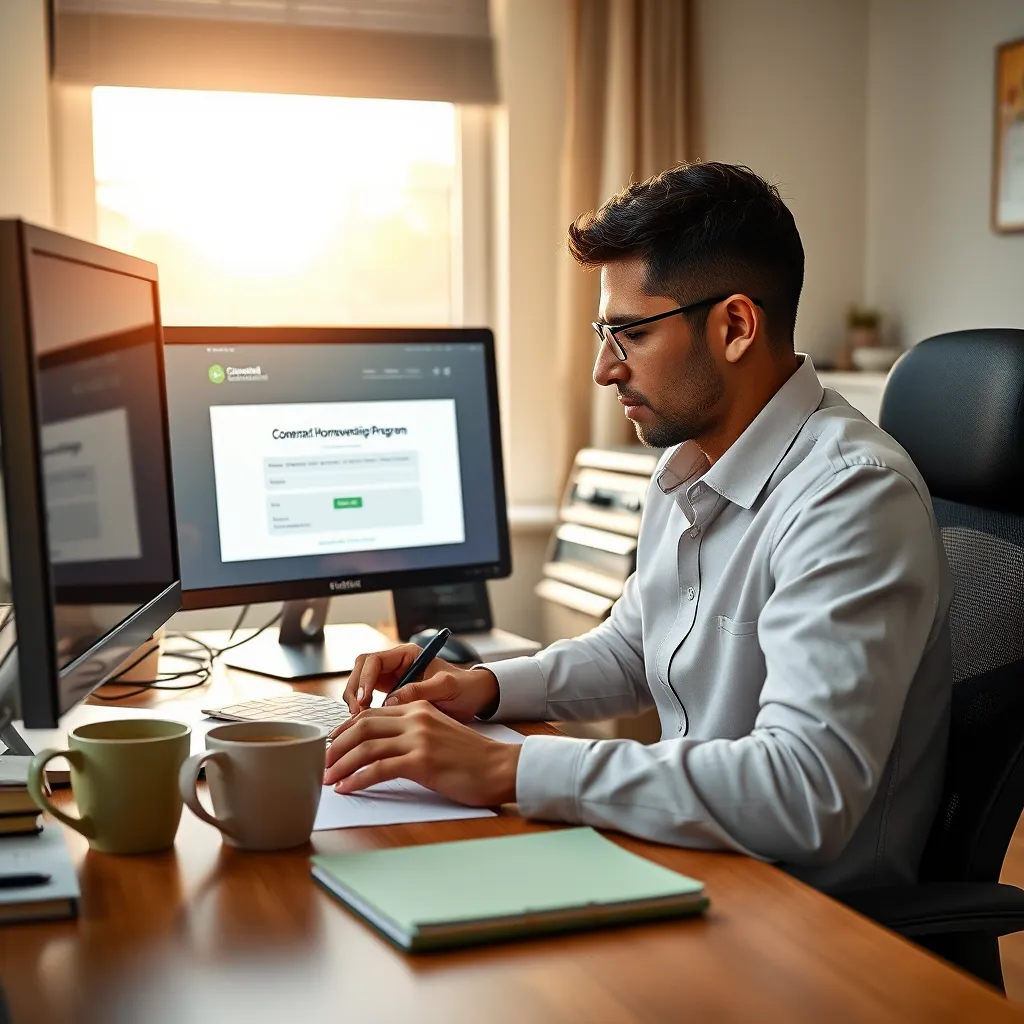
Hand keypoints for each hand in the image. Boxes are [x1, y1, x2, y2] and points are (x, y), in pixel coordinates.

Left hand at [324, 701, 520, 806]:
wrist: (499, 767)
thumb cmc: (470, 757)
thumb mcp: (438, 733)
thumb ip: (412, 732)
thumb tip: (380, 747)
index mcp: (418, 707)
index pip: (371, 714)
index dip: (345, 730)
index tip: (332, 746)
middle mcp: (415, 718)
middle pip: (362, 726)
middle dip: (336, 746)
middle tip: (321, 762)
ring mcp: (418, 738)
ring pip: (366, 747)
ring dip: (341, 764)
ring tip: (326, 778)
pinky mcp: (422, 761)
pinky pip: (379, 769)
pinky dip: (358, 779)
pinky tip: (347, 788)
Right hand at [342, 644, 498, 721]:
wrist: (475, 699)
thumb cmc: (464, 688)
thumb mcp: (446, 687)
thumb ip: (420, 690)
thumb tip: (391, 700)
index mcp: (407, 655)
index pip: (373, 661)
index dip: (365, 679)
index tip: (365, 700)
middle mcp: (396, 666)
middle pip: (360, 671)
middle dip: (355, 690)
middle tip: (357, 713)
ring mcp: (392, 681)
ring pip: (361, 686)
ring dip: (356, 702)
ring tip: (360, 722)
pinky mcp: (392, 697)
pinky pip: (370, 702)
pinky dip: (365, 713)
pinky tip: (369, 727)